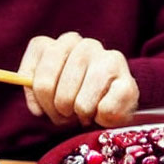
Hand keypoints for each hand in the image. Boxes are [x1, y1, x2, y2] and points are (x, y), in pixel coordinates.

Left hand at [19, 32, 138, 127]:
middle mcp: (85, 45)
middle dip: (54, 109)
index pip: (37, 56)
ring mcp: (109, 60)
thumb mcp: (50, 92)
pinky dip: (101, 120)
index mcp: (64, 43)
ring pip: (78, 103)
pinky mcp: (128, 82)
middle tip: (66, 114)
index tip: (42, 108)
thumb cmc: (77, 98)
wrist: (115, 108)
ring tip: (85, 113)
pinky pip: (104, 110)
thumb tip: (36, 108)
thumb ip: (35, 91)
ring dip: (80, 116)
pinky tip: (104, 112)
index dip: (35, 90)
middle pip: (47, 85)